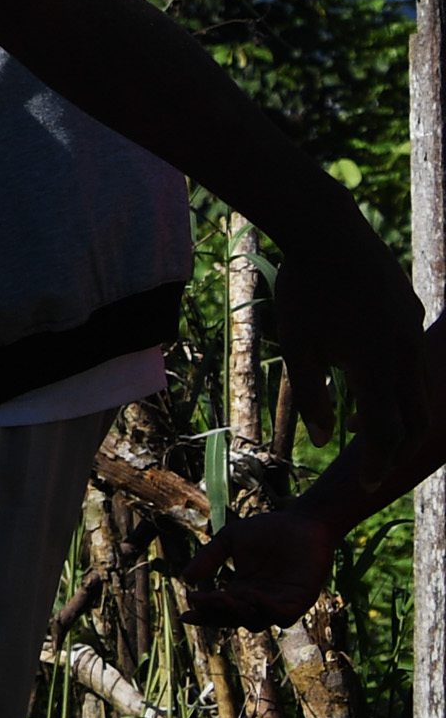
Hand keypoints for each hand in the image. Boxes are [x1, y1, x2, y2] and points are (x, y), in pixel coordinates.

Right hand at [183, 495, 341, 631]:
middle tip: (202, 598)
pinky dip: (267, 609)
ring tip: (221, 595)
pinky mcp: (300, 600)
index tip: (186, 614)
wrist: (303, 521)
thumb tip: (186, 578)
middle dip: (215, 613)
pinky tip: (254, 595)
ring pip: (256, 622)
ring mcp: (280, 603)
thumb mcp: (229, 540)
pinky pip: (282, 615)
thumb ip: (209, 558)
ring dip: (237, 613)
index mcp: (241, 590)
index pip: (219, 610)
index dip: (203, 615)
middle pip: (233, 619)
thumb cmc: (268, 529)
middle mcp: (259, 601)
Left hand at [265, 249, 427, 458]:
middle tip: (370, 463)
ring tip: (359, 423)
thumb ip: (312, 397)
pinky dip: (399, 382)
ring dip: (397, 414)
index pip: (385, 433)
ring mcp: (413, 332)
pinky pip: (414, 359)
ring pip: (418, 389)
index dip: (376, 464)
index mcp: (375, 368)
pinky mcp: (414, 313)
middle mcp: (404, 354)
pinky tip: (368, 378)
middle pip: (414, 418)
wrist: (330, 234)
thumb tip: (323, 440)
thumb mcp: (298, 348)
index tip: (364, 483)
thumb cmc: (306, 292)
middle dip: (395, 448)